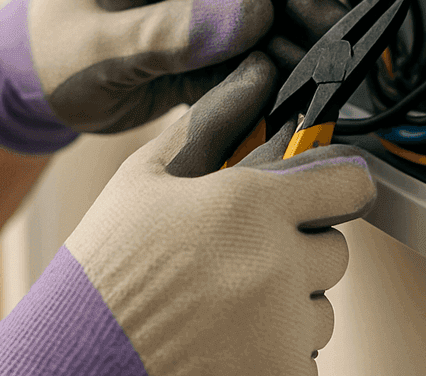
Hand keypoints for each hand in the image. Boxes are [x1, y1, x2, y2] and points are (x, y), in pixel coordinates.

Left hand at [0, 0, 345, 153]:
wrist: (18, 94)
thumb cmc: (40, 52)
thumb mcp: (97, 45)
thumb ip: (167, 31)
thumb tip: (247, 13)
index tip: (306, 5)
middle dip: (294, 18)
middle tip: (335, 50)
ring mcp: (189, 13)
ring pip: (253, 29)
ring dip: (285, 57)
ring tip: (320, 87)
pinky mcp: (195, 54)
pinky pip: (238, 65)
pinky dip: (261, 86)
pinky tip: (286, 105)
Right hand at [0, 53, 377, 375]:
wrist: (75, 360)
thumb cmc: (104, 270)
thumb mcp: (143, 181)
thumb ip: (207, 126)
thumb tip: (252, 78)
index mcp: (249, 204)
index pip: (349, 185)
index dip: (338, 186)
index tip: (326, 194)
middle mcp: (276, 264)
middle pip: (335, 249)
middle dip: (300, 250)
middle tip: (244, 259)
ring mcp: (282, 329)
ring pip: (322, 308)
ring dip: (289, 306)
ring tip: (225, 308)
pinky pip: (307, 357)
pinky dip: (277, 351)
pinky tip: (227, 343)